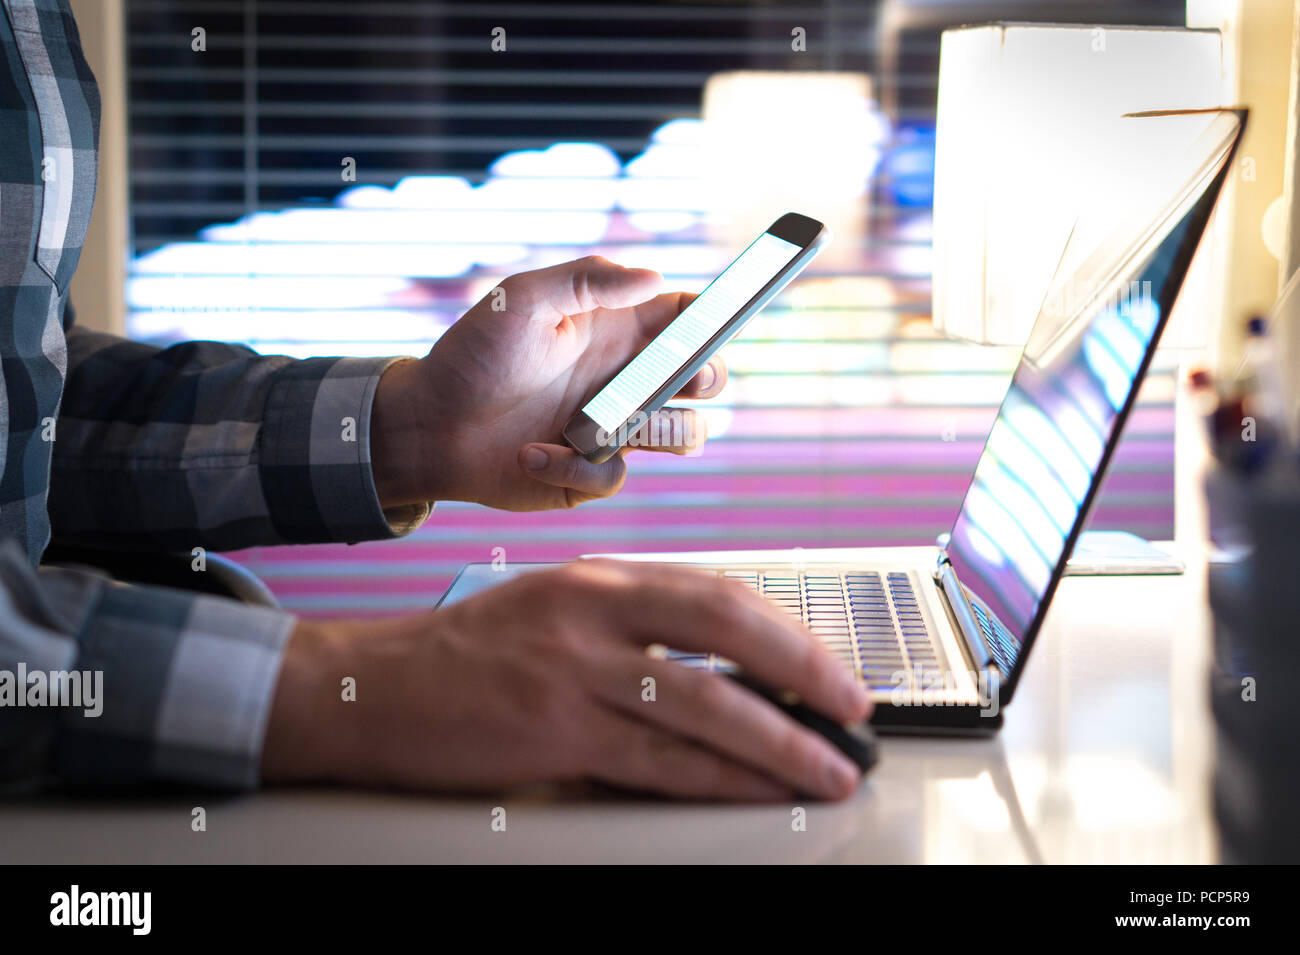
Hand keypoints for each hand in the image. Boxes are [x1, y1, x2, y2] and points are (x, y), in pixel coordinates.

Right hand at [263, 560, 872, 800]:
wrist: (375, 688)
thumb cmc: (471, 653)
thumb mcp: (557, 608)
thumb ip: (634, 625)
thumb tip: (725, 665)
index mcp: (600, 576)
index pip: (718, 591)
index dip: (787, 629)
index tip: (830, 662)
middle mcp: (593, 611)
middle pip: (727, 628)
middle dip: (805, 670)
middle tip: (855, 706)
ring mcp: (574, 670)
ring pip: (705, 702)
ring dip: (781, 740)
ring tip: (830, 766)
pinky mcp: (555, 731)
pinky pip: (659, 760)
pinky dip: (721, 779)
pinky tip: (758, 790)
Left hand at [370, 255, 726, 510]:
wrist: (427, 426)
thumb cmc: (472, 355)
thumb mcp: (524, 298)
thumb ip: (587, 279)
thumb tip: (652, 277)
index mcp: (616, 330)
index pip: (686, 320)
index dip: (714, 319)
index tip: (725, 319)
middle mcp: (624, 378)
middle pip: (702, 379)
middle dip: (709, 378)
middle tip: (687, 379)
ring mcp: (612, 427)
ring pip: (683, 434)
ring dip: (669, 430)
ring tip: (625, 424)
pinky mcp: (589, 473)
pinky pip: (615, 476)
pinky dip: (576, 468)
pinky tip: (532, 453)